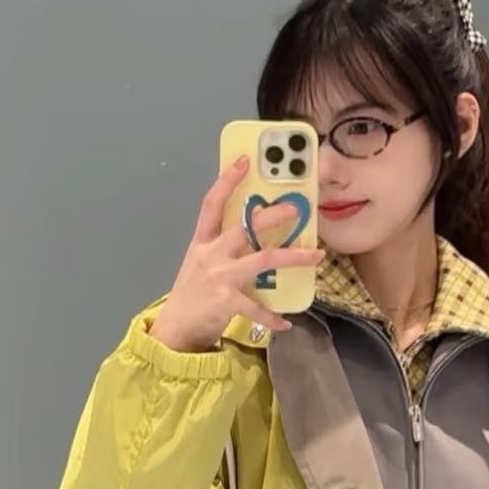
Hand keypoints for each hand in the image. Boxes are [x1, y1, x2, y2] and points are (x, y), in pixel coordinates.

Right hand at [149, 154, 325, 352]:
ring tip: (314, 256)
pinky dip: (272, 317)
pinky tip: (286, 323)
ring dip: (291, 256)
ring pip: (261, 260)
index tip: (244, 160)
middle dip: (271, 215)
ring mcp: (219, 277)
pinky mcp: (226, 302)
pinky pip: (256, 308)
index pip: (212, 204)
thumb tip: (252, 230)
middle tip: (296, 208)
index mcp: (203, 242)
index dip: (227, 180)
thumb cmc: (192, 293)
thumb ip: (222, 246)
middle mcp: (211, 255)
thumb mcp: (201, 262)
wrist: (174, 328)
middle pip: (243, 227)